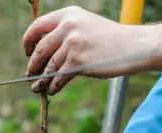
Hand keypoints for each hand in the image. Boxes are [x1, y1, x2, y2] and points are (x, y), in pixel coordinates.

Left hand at [23, 6, 161, 94]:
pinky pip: (59, 77)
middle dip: (33, 64)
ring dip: (42, 79)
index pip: (37, 26)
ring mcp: (73, 43)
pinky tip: (52, 90)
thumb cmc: (111, 39)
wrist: (134, 46)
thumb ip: (66, 33)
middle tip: (30, 75)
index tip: (27, 52)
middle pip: (40, 49)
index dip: (28, 41)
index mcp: (68, 14)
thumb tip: (44, 55)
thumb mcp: (86, 25)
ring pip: (49, 66)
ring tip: (38, 87)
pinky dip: (54, 85)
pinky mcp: (78, 60)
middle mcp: (68, 26)